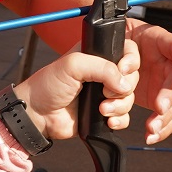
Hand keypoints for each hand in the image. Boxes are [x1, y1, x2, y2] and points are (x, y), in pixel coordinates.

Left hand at [11, 48, 137, 140]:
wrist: (38, 115)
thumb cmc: (48, 86)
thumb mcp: (73, 65)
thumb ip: (102, 67)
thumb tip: (124, 83)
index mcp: (97, 54)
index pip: (127, 51)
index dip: (130, 61)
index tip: (122, 69)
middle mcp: (104, 73)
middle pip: (132, 77)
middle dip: (124, 87)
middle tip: (105, 92)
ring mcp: (105, 94)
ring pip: (130, 98)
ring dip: (120, 105)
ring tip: (101, 109)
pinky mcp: (104, 113)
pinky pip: (125, 117)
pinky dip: (119, 119)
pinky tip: (107, 121)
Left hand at [122, 21, 171, 142]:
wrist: (115, 51)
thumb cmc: (121, 38)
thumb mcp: (121, 35)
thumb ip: (124, 50)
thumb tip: (124, 69)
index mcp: (161, 43)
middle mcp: (169, 65)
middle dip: (170, 97)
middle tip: (160, 107)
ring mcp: (165, 85)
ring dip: (164, 118)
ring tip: (151, 127)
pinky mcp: (159, 101)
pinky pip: (167, 118)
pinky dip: (160, 129)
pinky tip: (151, 136)